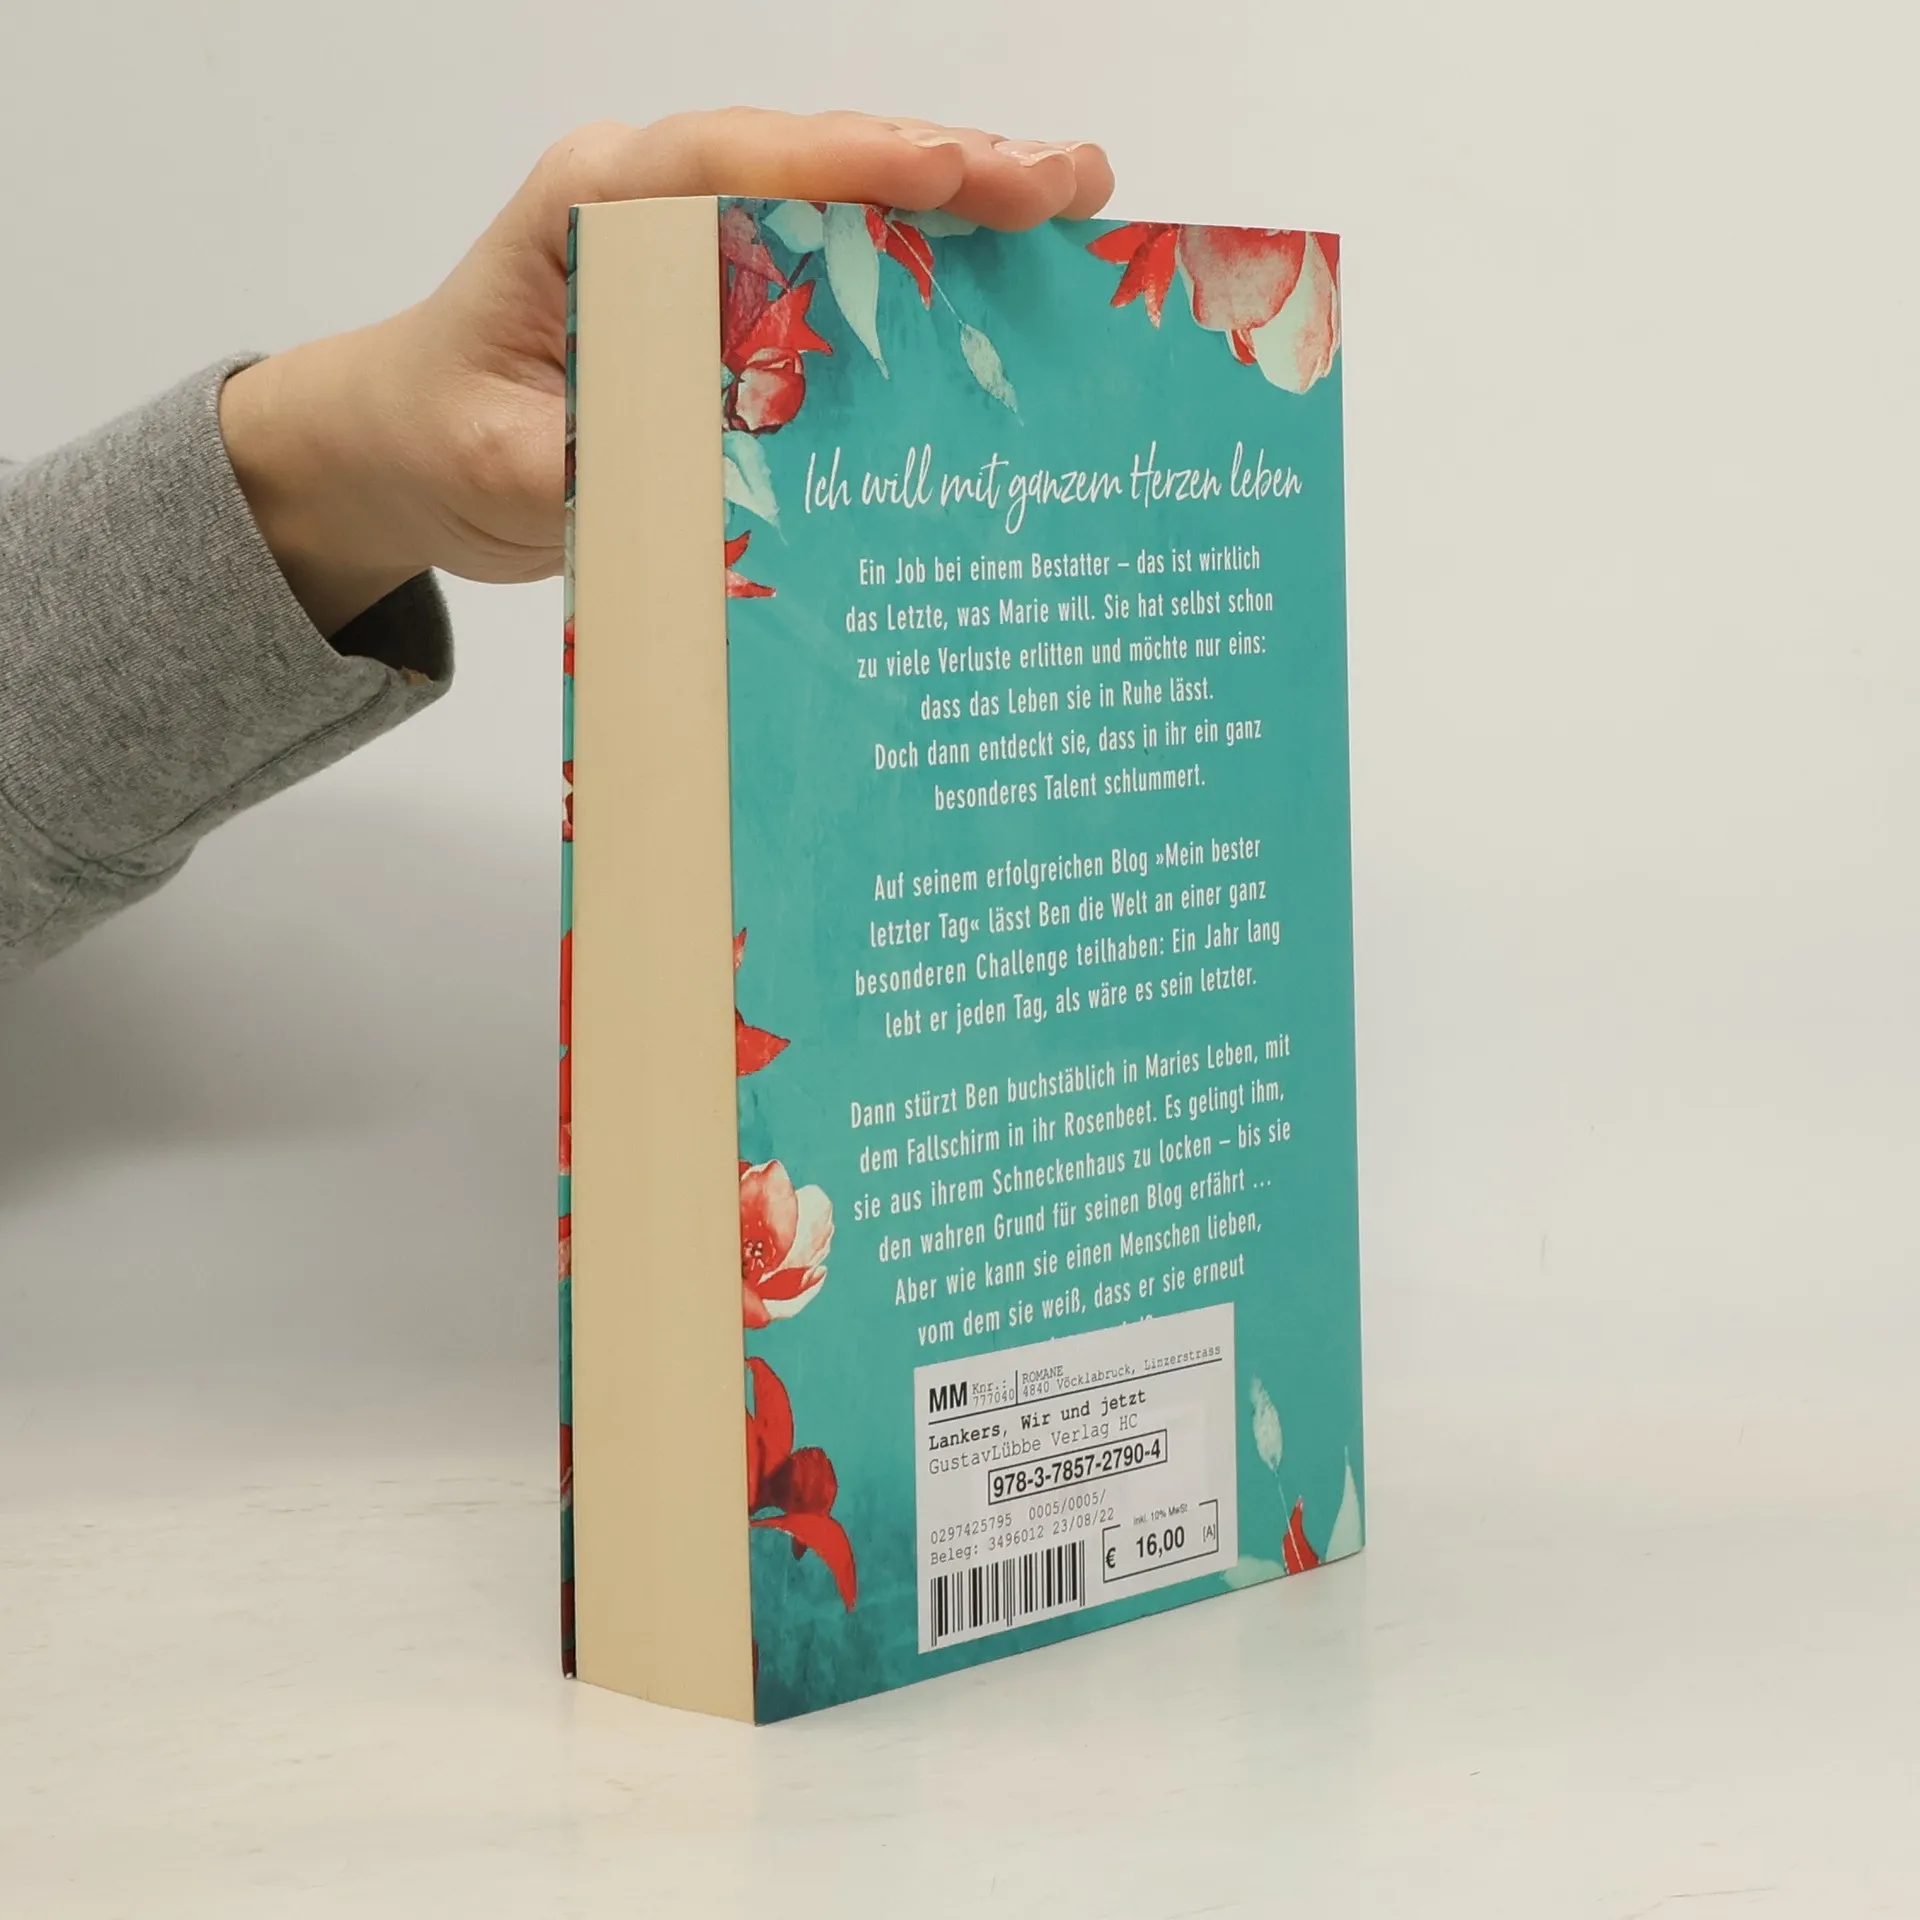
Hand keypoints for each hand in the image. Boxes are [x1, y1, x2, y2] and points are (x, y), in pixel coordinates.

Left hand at [220, 110, 1114, 636]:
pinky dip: (922, 273)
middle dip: (945, 167)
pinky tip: (1003, 283)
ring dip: (957, 207)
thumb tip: (718, 489)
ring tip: (1070, 205)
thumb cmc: (438, 434)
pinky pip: (834, 272)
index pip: (730, 161)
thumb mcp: (500, 462)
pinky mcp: (728, 303)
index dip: (848, 162)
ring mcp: (701, 249)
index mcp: (593, 206)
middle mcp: (658, 206)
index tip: (952, 172)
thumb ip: (591, 465)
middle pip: (815, 162)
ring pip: (841, 205)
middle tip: (1064, 182)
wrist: (405, 449)